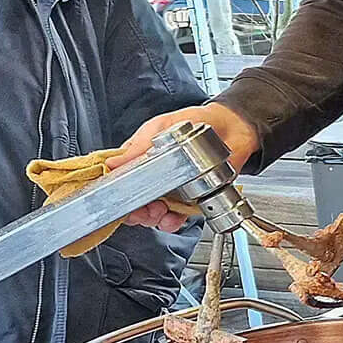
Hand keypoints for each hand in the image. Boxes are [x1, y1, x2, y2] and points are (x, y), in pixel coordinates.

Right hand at [108, 103, 260, 229]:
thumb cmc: (194, 121)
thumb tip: (111, 163)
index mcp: (139, 160)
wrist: (230, 126)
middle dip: (136, 212)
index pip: (120, 183)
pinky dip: (173, 221)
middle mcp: (154, 177)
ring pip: (154, 213)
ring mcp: (172, 189)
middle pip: (135, 203)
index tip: (119, 201)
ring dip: (154, 218)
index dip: (117, 196)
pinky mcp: (191, 197)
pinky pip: (178, 216)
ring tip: (159, 211)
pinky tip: (173, 218)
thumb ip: (137, 146)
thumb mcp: (160, 127)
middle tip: (144, 209)